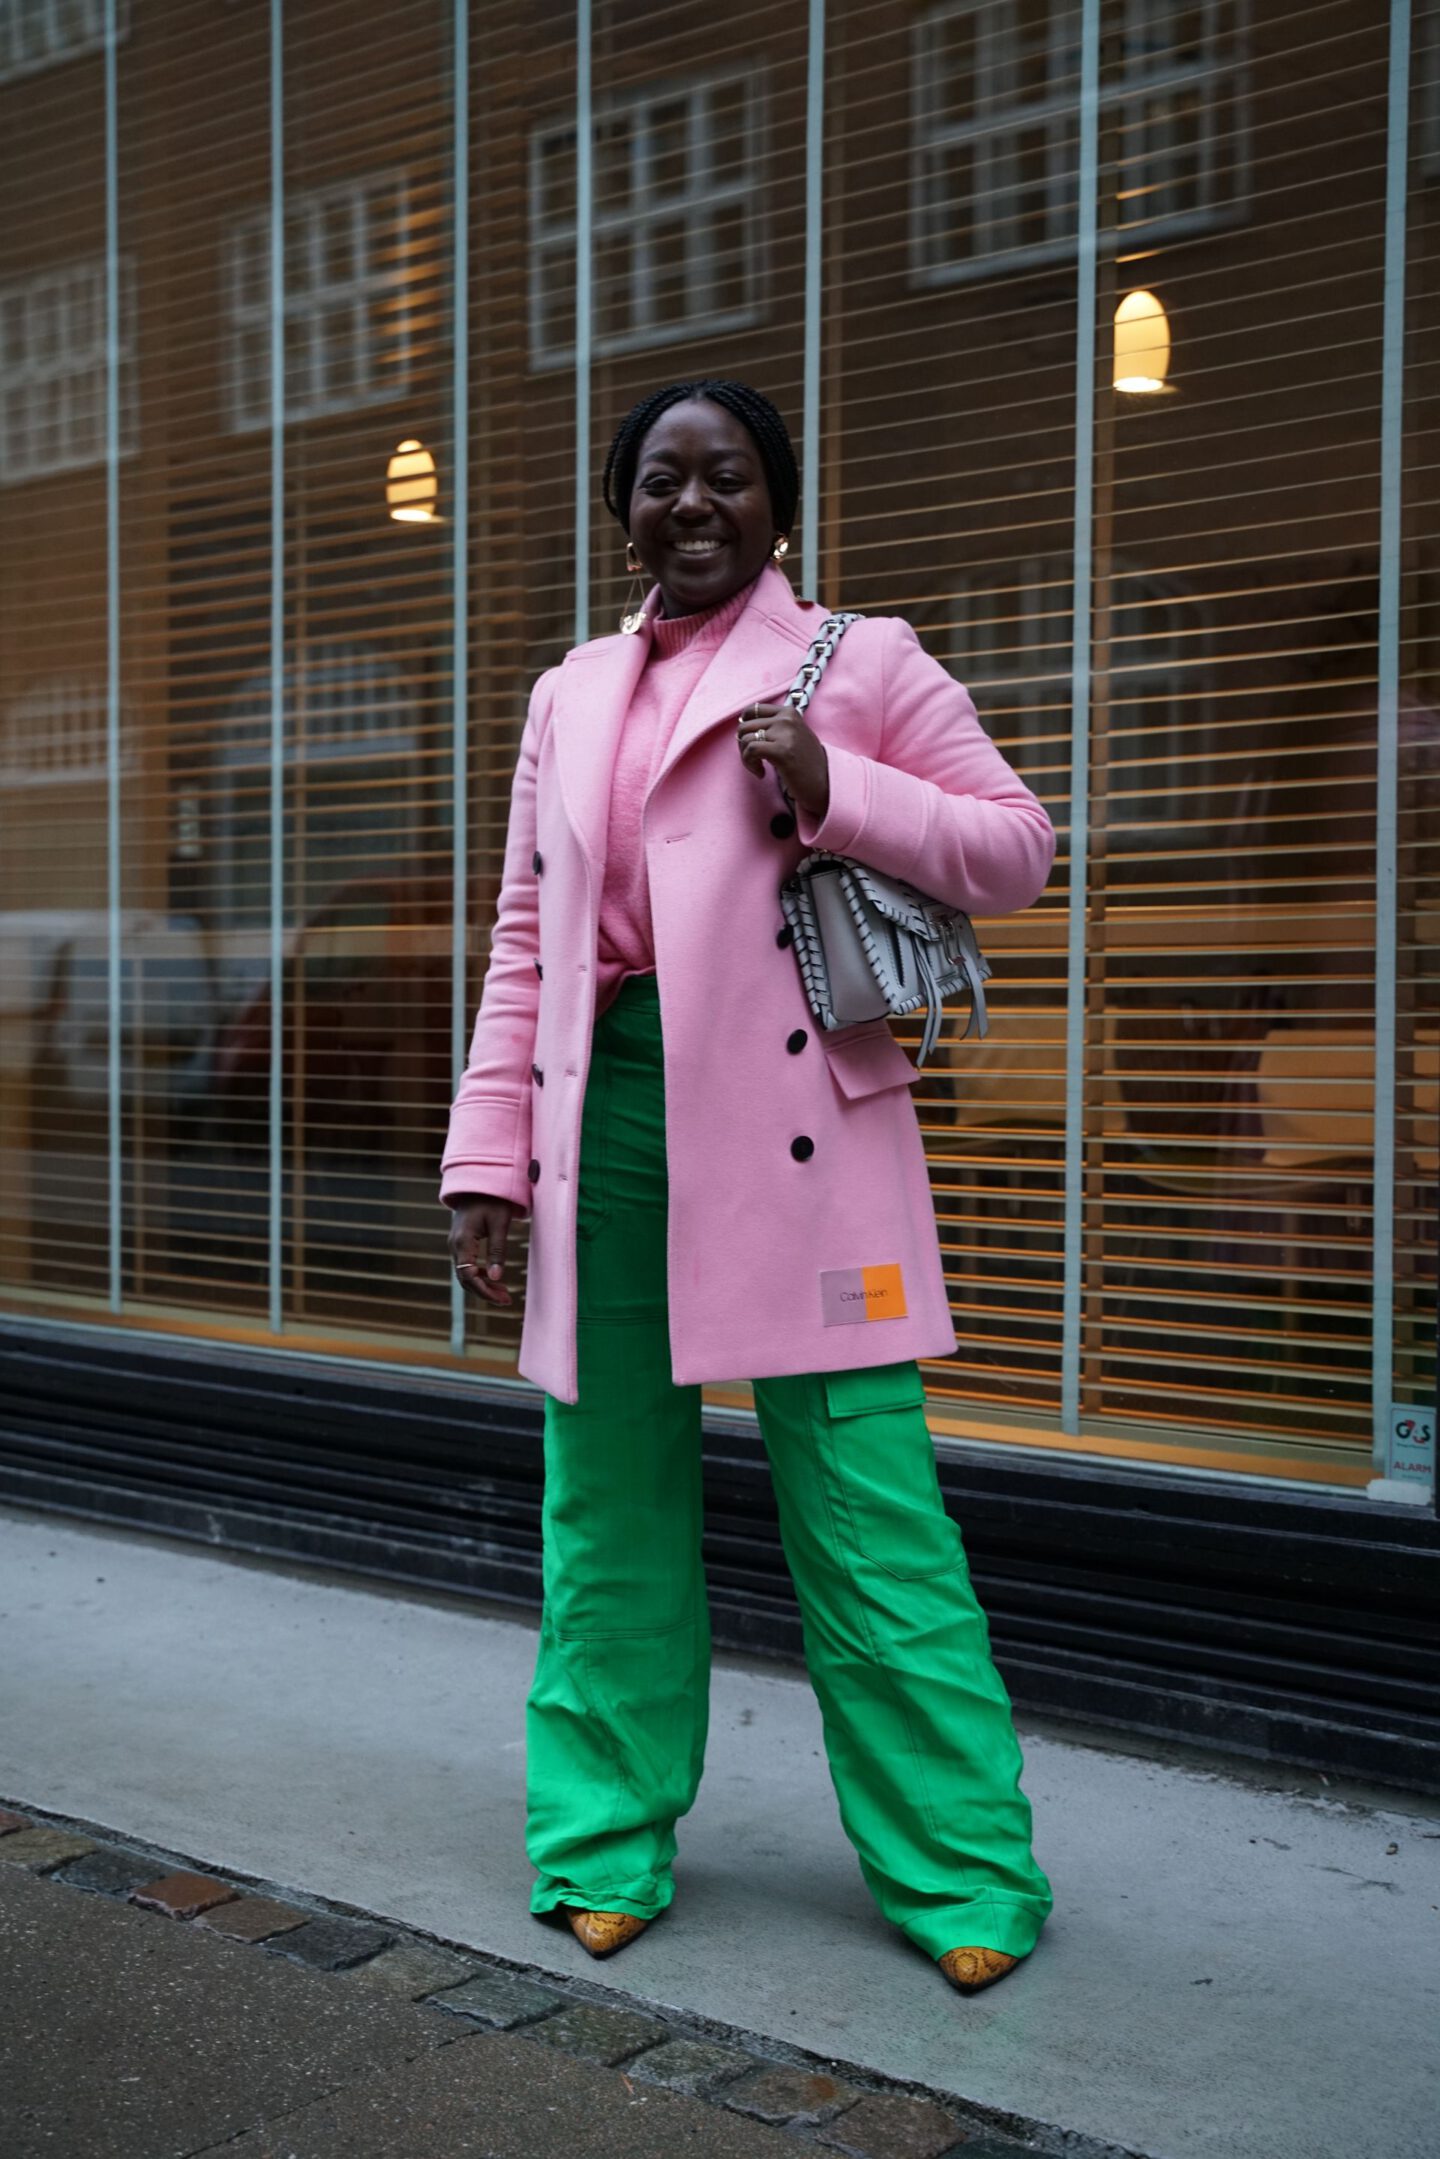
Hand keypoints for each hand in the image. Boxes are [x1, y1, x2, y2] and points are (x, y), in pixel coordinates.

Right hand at [448, 1194, 517, 1306]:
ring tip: (503, 1294)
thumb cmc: (493, 1200)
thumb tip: (497, 1278)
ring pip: (465, 1274)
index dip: (484, 1291)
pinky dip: (479, 1275)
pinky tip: (493, 1279)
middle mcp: (454, 1245)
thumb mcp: (500, 1224)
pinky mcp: (460, 1243)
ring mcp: (455, 1244)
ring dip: (482, 1285)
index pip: (468, 1276)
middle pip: (465, 1279)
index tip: (502, 1299)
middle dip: (485, 1292)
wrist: (479, 1183)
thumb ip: (498, 1250)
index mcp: (463, 1241)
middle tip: (506, 1300)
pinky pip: (466, 1265)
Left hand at [737, 702, 829, 822]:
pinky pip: (750, 750)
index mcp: (789, 712)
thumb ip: (773, 726)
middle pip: (744, 725)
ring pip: (745, 738)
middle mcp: (787, 718)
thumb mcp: (792, 735)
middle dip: (742, 745)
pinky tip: (761, 773)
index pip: (752, 710)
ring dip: (746, 757)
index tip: (751, 742)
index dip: (745, 727)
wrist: (824, 783)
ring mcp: (785, 733)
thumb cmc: (806, 764)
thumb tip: (743, 724)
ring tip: (759, 768)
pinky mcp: (782, 750)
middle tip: (754, 760)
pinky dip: (750, 764)